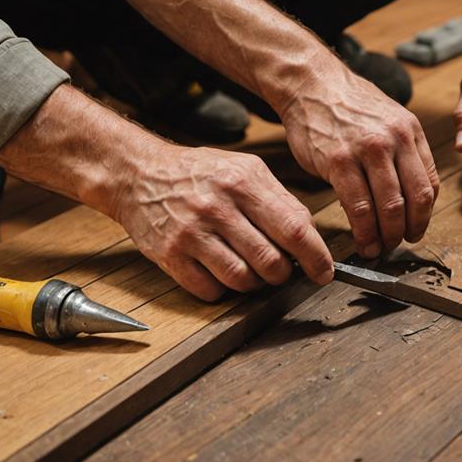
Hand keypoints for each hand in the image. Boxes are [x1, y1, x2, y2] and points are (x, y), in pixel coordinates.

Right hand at [114, 144, 333, 300]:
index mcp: (243, 181)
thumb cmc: (198, 174)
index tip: (323, 272)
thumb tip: (310, 235)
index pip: (294, 228)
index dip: (315, 257)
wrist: (139, 174)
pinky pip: (210, 290)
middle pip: (270, 261)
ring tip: (249, 270)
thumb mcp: (245, 170)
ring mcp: (192, 232)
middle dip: (282, 274)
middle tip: (279, 269)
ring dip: (254, 284)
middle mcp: (217, 206)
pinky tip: (220, 272)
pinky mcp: (170, 255)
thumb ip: (280, 199)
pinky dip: (222, 289)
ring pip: (242, 280)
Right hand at [279, 68, 438, 257]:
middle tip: (398, 244)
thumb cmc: (346, 107)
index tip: (415, 230)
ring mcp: (368, 150)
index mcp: (411, 132)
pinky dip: (363, 231)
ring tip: (379, 248)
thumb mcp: (387, 120)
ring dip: (387, 236)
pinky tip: (362, 241)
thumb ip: (400, 154)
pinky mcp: (339, 161)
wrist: (312, 84)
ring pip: (389, 206)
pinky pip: (358, 206)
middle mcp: (394, 140)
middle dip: (408, 230)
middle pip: (414, 199)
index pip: (429, 184)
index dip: (424, 215)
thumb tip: (407, 196)